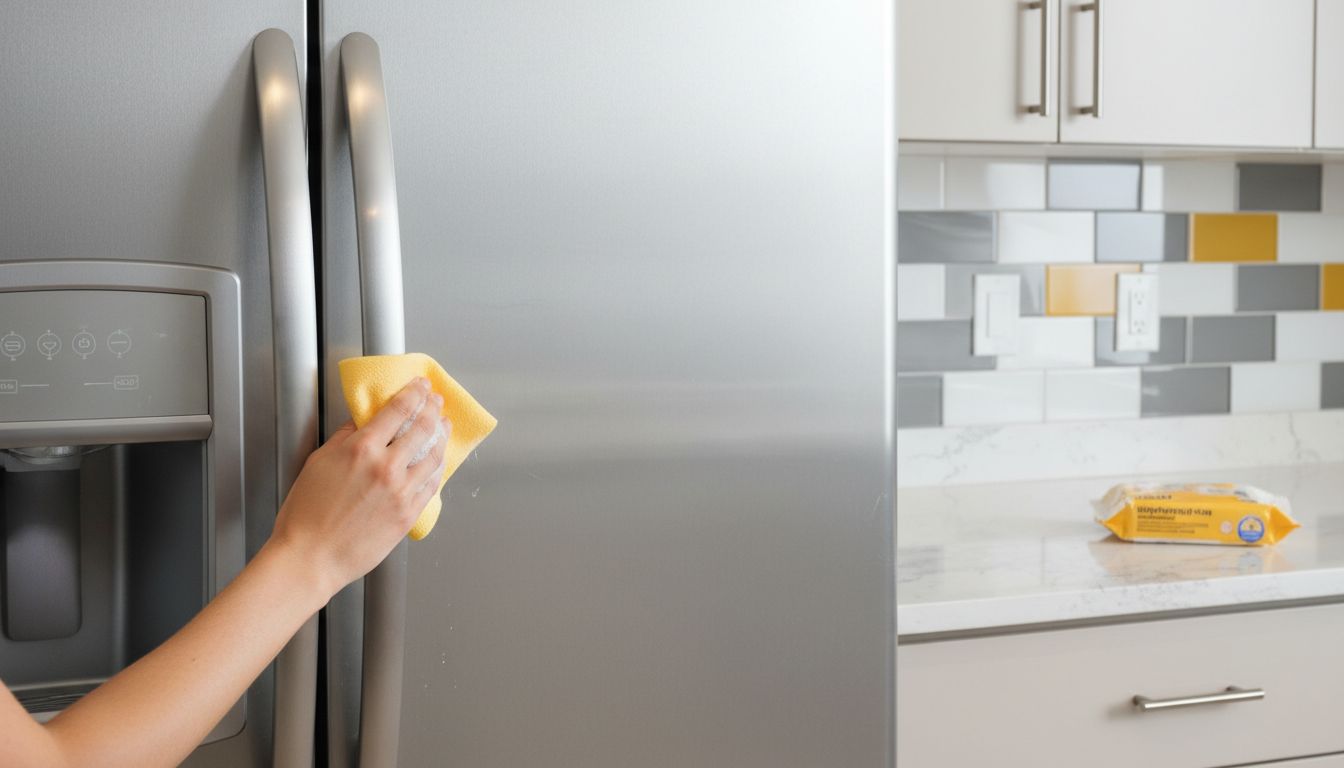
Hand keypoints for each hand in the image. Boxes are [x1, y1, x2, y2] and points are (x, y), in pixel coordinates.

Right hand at [269, 377, 450, 600]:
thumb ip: (344, 438)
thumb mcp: (318, 463)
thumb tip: (362, 423)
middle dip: (432, 408)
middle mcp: (387, 468)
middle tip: (436, 400)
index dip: (414, 392)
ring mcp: (402, 492)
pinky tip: (437, 462)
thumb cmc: (306, 515)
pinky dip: (438, 468)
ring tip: (443, 426)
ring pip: (433, 456)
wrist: (311, 557)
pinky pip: (432, 485)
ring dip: (441, 436)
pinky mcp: (408, 514)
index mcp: (362, 449)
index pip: (399, 409)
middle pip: (422, 427)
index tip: (419, 385)